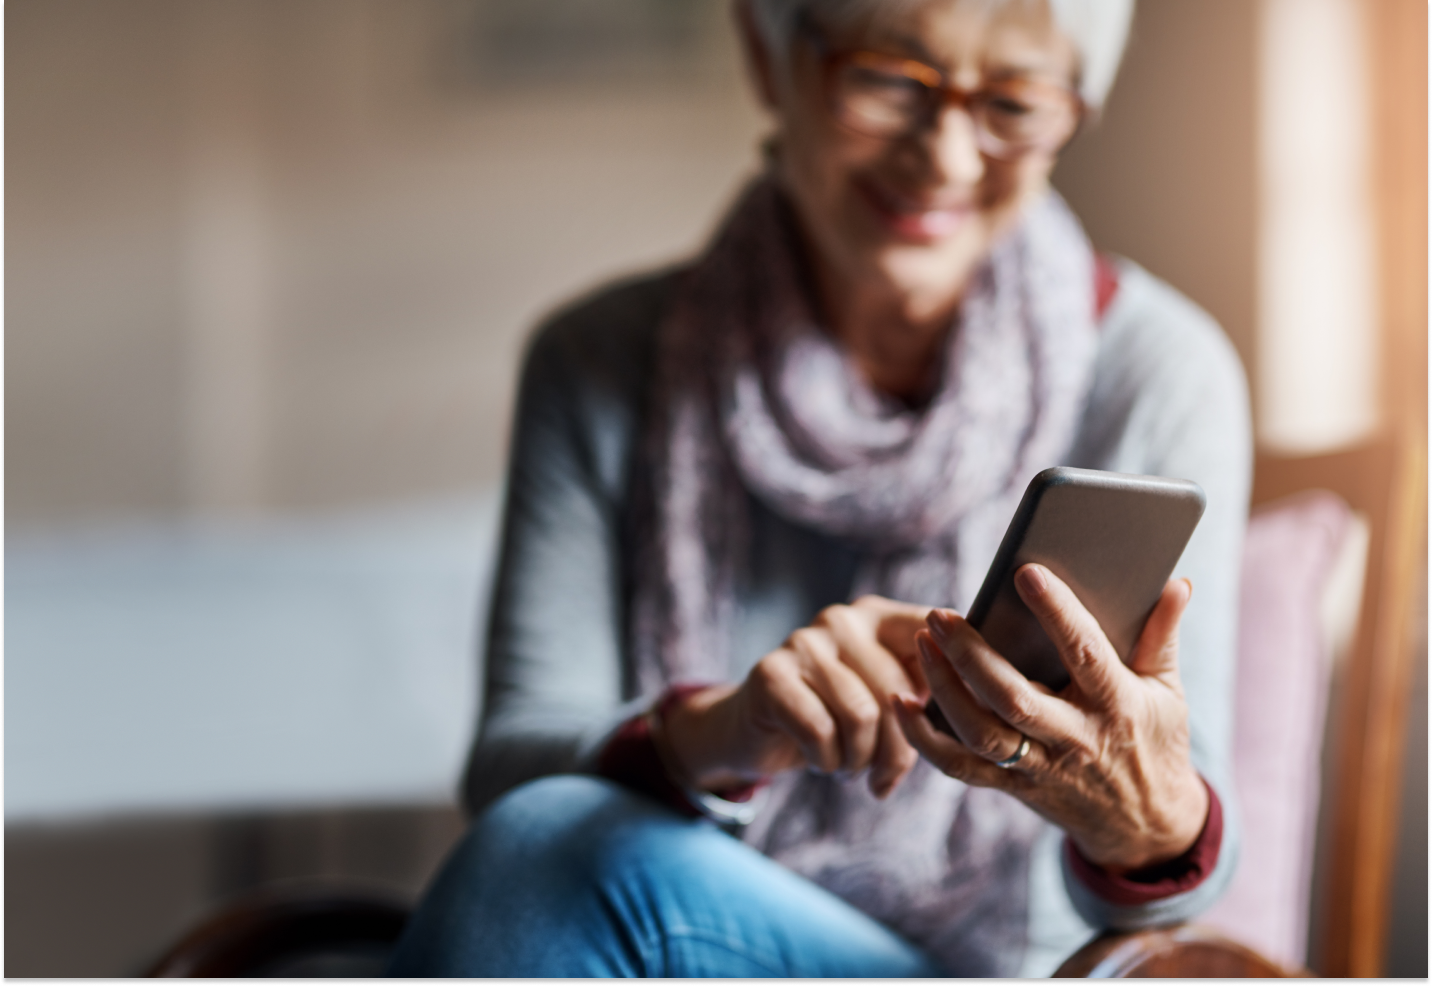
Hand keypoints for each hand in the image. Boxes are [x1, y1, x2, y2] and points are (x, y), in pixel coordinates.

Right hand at [663, 596, 931, 798]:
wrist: (757, 732)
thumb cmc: (835, 718)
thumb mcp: (884, 699)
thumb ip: (924, 691)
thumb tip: (978, 713)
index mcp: (878, 617)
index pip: (932, 633)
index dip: (952, 676)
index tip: (954, 718)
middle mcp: (842, 619)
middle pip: (898, 691)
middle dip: (897, 751)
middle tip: (884, 778)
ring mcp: (804, 642)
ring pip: (861, 715)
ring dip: (859, 760)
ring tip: (848, 767)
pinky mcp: (771, 673)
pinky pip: (820, 731)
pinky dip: (827, 762)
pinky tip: (820, 761)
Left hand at [893, 564, 1209, 872]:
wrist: (1146, 827)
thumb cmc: (1154, 742)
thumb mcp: (1168, 691)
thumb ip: (1161, 635)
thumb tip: (1174, 582)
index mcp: (1118, 707)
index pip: (1084, 653)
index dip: (1056, 612)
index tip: (1025, 571)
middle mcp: (1075, 740)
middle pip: (1013, 698)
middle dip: (971, 655)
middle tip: (939, 614)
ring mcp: (1040, 768)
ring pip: (980, 733)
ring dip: (943, 688)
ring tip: (920, 643)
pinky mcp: (1012, 787)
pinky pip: (960, 767)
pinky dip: (923, 737)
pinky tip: (900, 701)